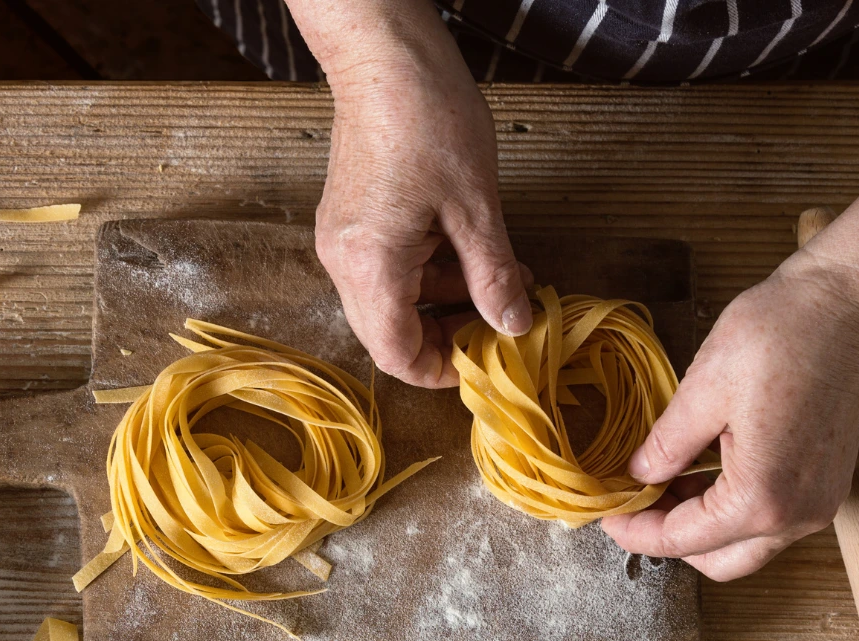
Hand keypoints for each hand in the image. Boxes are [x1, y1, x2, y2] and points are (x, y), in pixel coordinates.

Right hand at [312, 21, 531, 386]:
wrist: (382, 52)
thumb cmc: (426, 115)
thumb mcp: (477, 205)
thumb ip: (493, 275)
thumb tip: (514, 325)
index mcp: (371, 267)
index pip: (397, 355)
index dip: (442, 371)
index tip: (487, 362)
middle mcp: (345, 262)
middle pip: (391, 334)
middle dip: (449, 337)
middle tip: (502, 325)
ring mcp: (343, 240)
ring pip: (392, 302)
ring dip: (445, 303)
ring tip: (503, 284)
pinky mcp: (351, 220)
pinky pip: (387, 270)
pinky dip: (429, 275)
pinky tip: (473, 256)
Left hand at [600, 256, 858, 579]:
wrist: (853, 305)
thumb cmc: (782, 336)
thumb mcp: (703, 389)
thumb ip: (666, 445)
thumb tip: (641, 476)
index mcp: (760, 498)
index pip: (682, 540)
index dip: (636, 531)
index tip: (608, 515)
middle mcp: (796, 516)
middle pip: (718, 561)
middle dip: (671, 539)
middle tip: (636, 501)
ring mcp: (820, 504)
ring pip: (747, 545)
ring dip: (703, 525)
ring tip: (667, 479)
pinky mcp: (829, 485)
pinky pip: (772, 519)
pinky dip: (734, 510)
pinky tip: (705, 471)